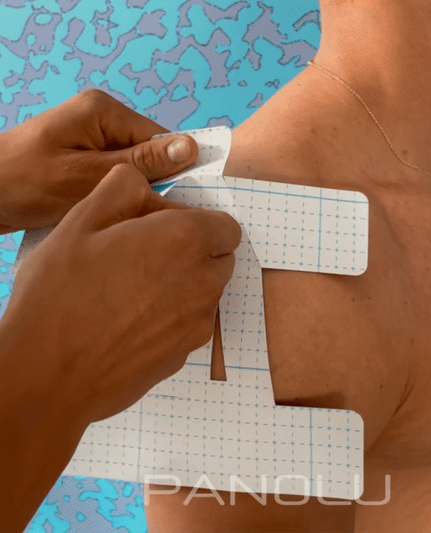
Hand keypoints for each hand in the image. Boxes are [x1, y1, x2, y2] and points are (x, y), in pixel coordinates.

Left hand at [0, 90, 197, 233]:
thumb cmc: (27, 184)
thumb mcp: (88, 175)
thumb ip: (141, 162)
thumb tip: (190, 147)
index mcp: (104, 112)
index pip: (162, 139)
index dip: (174, 171)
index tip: (175, 203)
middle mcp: (102, 117)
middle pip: (151, 151)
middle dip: (152, 182)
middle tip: (144, 212)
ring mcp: (94, 135)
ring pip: (136, 165)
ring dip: (135, 189)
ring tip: (123, 211)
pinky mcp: (87, 153)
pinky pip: (119, 170)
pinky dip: (120, 190)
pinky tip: (111, 206)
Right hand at [0, 163, 240, 424]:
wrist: (49, 375)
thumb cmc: (60, 296)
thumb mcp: (81, 221)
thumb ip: (123, 188)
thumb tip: (145, 183)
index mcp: (184, 241)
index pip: (226, 226)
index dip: (200, 223)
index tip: (170, 229)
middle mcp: (203, 282)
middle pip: (220, 258)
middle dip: (196, 252)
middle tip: (148, 256)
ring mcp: (197, 323)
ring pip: (208, 291)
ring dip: (186, 284)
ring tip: (134, 290)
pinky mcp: (185, 353)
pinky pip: (191, 324)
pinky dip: (174, 316)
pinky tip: (132, 321)